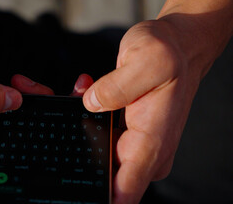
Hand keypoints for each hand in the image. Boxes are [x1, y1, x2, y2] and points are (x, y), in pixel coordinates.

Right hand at [0, 13, 93, 189]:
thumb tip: (14, 103)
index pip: (6, 178)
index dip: (32, 164)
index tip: (45, 132)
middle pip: (23, 160)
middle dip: (42, 132)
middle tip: (46, 100)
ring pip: (28, 141)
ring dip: (39, 113)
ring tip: (30, 88)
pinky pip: (25, 124)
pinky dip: (33, 104)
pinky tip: (24, 86)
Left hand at [81, 0, 232, 203]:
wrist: (178, 46)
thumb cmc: (169, 53)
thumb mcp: (147, 61)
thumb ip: (118, 87)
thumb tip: (91, 104)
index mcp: (151, 143)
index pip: (124, 192)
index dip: (97, 196)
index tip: (71, 188)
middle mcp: (143, 151)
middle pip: (100, 174)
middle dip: (72, 152)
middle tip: (58, 115)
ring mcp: (132, 144)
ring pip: (92, 154)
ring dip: (74, 130)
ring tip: (72, 94)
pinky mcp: (123, 133)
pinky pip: (94, 136)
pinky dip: (82, 118)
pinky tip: (80, 93)